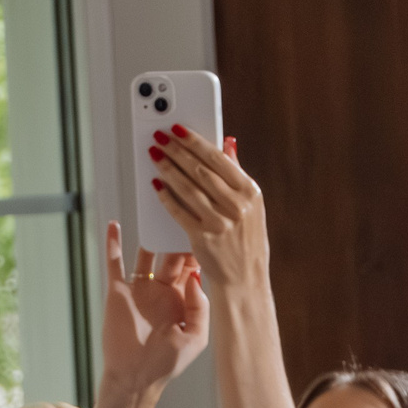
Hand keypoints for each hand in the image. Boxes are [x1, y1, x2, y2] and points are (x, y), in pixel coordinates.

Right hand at [98, 220, 206, 394]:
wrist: (135, 377)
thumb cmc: (166, 363)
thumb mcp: (195, 337)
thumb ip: (201, 307)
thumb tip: (196, 277)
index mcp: (183, 299)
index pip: (192, 265)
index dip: (198, 248)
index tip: (204, 226)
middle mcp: (162, 290)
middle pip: (171, 253)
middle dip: (177, 235)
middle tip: (183, 211)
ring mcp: (139, 288)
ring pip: (146, 253)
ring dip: (150, 233)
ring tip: (155, 209)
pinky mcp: (118, 291)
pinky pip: (115, 262)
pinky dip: (114, 243)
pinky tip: (114, 224)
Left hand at [148, 127, 268, 292]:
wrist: (245, 279)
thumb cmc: (247, 239)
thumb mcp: (252, 204)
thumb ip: (237, 173)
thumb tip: (227, 143)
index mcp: (251, 192)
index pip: (218, 159)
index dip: (195, 141)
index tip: (178, 129)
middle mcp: (237, 206)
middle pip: (199, 170)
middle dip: (176, 150)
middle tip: (160, 137)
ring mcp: (220, 223)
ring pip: (187, 188)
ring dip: (167, 168)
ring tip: (155, 155)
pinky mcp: (203, 238)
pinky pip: (179, 211)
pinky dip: (166, 196)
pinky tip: (157, 184)